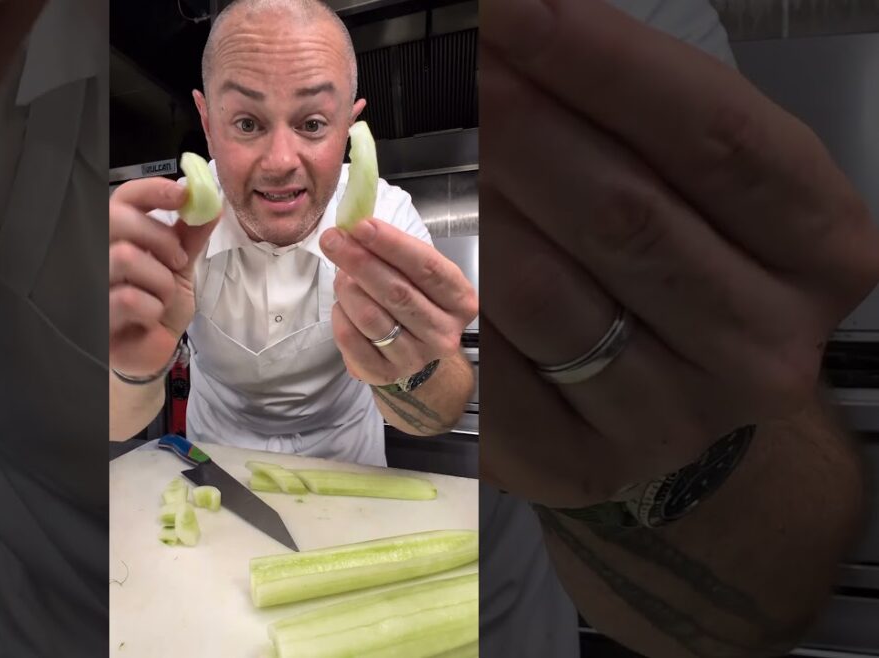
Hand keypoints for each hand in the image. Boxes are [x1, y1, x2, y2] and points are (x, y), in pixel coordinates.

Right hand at [109, 178, 219, 376]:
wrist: (150, 351)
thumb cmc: (157, 306)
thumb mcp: (180, 268)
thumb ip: (190, 237)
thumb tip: (212, 204)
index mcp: (119, 236)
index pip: (125, 196)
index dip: (153, 189)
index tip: (183, 195)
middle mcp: (99, 252)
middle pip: (118, 219)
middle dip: (160, 238)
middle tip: (178, 261)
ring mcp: (92, 281)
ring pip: (126, 257)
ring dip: (160, 281)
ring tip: (162, 297)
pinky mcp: (95, 312)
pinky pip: (129, 299)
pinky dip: (152, 310)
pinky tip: (149, 319)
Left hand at [320, 219, 477, 384]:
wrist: (415, 355)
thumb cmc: (417, 303)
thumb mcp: (418, 276)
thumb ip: (396, 252)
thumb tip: (356, 226)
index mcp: (460, 301)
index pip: (427, 268)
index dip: (392, 244)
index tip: (361, 225)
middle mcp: (443, 332)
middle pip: (397, 292)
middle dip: (360, 261)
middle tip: (333, 240)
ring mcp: (414, 357)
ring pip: (371, 317)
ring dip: (347, 289)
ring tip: (340, 274)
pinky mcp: (384, 373)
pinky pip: (352, 340)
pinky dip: (340, 315)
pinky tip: (341, 304)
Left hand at [479, 0, 878, 506]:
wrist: (677, 410)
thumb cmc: (692, 269)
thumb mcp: (706, 187)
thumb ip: (645, 111)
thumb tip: (537, 21)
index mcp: (820, 252)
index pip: (715, 139)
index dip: (609, 64)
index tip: (523, 11)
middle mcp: (760, 345)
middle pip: (625, 212)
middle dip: (527, 122)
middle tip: (471, 63)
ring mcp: (666, 416)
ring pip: (545, 290)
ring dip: (483, 200)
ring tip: (456, 142)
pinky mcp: (572, 456)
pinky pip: (491, 357)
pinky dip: (454, 288)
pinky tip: (436, 240)